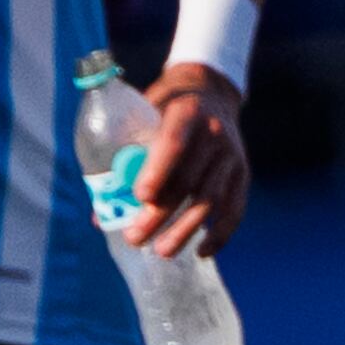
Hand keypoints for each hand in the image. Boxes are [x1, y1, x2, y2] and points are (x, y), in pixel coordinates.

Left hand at [129, 65, 250, 257]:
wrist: (211, 92)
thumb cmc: (164, 109)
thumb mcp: (144, 114)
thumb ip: (125, 154)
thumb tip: (101, 211)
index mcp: (186, 113)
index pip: (174, 143)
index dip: (158, 171)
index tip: (140, 197)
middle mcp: (214, 133)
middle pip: (188, 180)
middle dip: (160, 213)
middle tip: (134, 238)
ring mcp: (232, 155)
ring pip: (210, 199)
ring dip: (186, 229)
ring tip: (162, 251)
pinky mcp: (243, 173)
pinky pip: (235, 208)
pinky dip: (221, 233)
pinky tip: (202, 252)